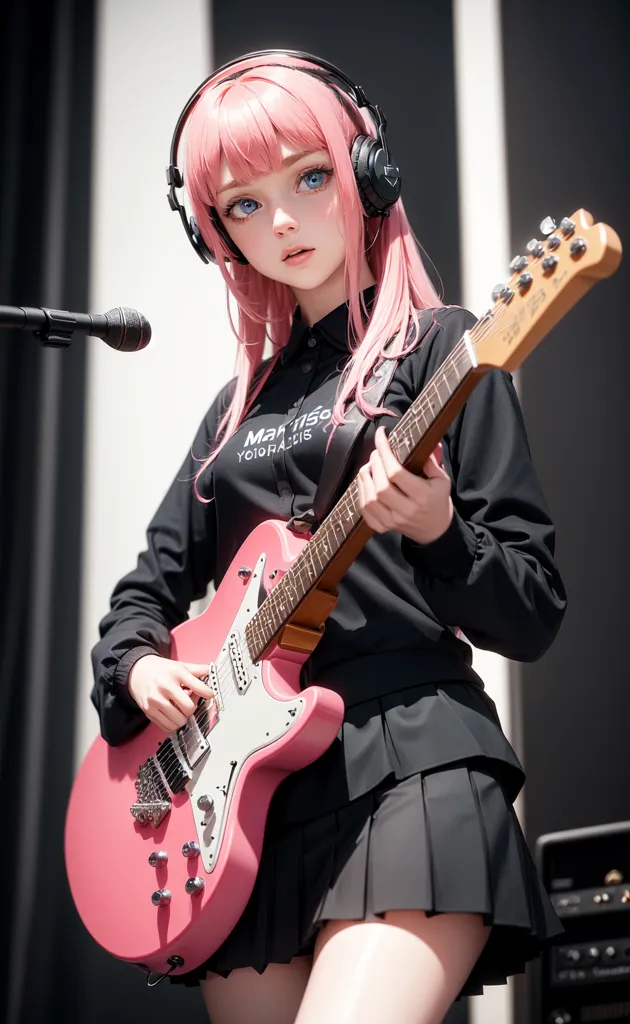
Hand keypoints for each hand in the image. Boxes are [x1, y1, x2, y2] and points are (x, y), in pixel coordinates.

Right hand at [127, 654, 212, 732]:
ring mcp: (156, 700)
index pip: (199, 688)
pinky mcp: (148, 710)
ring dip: (183, 718)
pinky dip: (173, 723)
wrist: (136, 672)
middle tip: (189, 703)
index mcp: (176, 673)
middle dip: (192, 708)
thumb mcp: (179, 665)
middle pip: (189, 708)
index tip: (209, 695)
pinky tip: (171, 714)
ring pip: (179, 721)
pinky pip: (167, 726)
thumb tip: (212, 672)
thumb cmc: (160, 670)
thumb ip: (197, 669)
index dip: (208, 693)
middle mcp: (165, 686)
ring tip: (179, 709)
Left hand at [356, 426, 452, 544]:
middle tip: (376, 453)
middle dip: (374, 464)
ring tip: (369, 465)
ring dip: (364, 478)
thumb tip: (417, 441)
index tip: (381, 435)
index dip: (385, 452)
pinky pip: (364, 510)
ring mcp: (392, 521)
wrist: (434, 530)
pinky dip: (361, 493)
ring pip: (369, 499)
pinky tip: (365, 481)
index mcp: (423, 496)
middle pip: (381, 486)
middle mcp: (406, 511)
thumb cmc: (437, 500)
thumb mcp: (442, 480)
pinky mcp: (382, 527)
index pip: (396, 472)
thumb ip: (430, 461)